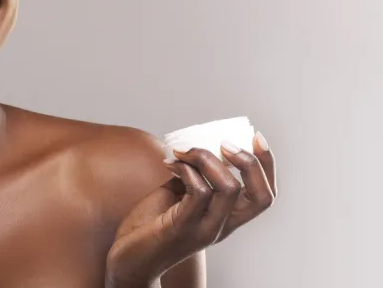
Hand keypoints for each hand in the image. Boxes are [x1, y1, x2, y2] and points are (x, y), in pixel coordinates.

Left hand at [105, 134, 276, 286]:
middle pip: (261, 196)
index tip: (255, 136)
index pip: (264, 196)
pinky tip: (170, 164)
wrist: (128, 259)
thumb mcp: (177, 196)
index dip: (267, 164)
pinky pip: (198, 192)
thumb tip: (196, 147)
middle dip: (250, 162)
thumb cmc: (150, 226)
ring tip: (185, 151)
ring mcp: (205, 229)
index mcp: (226, 219)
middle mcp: (222, 226)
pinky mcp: (183, 227)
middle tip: (223, 143)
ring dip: (207, 158)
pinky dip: (187, 169)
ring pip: (230, 188)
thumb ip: (192, 177)